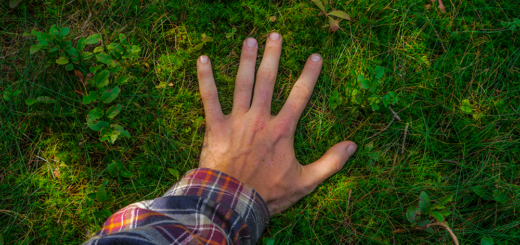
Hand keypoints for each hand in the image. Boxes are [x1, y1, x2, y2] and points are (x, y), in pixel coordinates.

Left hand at [196, 33, 356, 214]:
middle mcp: (260, 119)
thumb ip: (330, 163)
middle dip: (273, 56)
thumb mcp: (306, 182)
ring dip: (246, 60)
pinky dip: (205, 79)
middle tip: (275, 35)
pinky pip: (209, 99)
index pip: (300, 95)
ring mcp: (237, 121)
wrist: (233, 203)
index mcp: (282, 129)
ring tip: (250, 40)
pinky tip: (203, 59)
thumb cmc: (268, 194)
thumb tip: (353, 146)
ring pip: (242, 84)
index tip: (315, 56)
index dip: (309, 74)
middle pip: (268, 81)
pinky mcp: (216, 127)